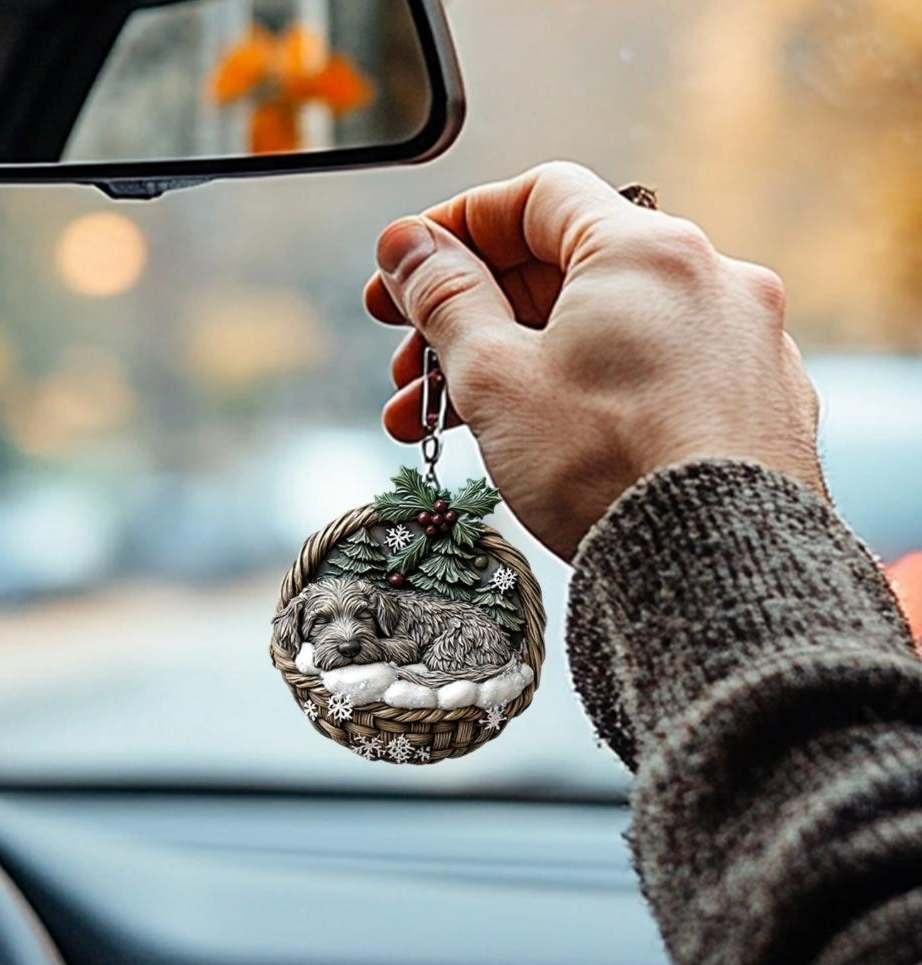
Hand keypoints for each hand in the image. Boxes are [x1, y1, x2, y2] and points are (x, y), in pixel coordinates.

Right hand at [364, 161, 822, 562]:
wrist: (716, 571)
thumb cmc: (606, 466)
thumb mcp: (497, 376)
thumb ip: (445, 297)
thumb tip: (405, 244)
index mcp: (645, 251)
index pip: (537, 198)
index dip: (460, 226)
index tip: (412, 268)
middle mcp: (709, 280)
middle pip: (566, 271)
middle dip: (474, 316)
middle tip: (412, 364)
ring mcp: (740, 344)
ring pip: (604, 331)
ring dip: (519, 365)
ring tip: (449, 421)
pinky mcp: (753, 403)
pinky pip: (652, 373)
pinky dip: (587, 390)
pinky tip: (538, 438)